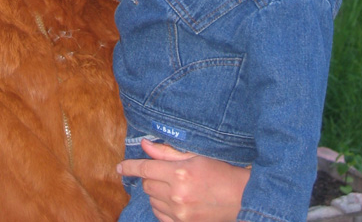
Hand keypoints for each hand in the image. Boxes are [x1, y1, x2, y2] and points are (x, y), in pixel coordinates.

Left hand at [117, 140, 248, 221]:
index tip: (120, 167)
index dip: (130, 167)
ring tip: (173, 187)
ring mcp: (180, 214)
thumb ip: (167, 152)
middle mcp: (177, 195)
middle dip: (150, 178)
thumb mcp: (195, 155)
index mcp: (180, 173)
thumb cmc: (220, 172)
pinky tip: (173, 201)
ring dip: (156, 193)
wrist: (241, 198)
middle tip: (164, 172)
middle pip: (147, 186)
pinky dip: (161, 207)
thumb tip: (145, 145)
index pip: (145, 169)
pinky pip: (160, 216)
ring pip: (152, 201)